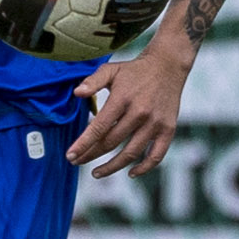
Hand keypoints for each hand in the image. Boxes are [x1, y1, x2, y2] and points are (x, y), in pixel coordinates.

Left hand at [65, 48, 189, 178]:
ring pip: (130, 153)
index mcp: (122, 99)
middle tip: (77, 162)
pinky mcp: (168, 129)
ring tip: (97, 173)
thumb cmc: (134, 70)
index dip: (83, 144)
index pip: (99, 128)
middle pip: (111, 143)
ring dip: (112, 167)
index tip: (71, 156)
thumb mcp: (111, 70)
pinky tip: (131, 173)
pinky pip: (156, 155)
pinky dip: (144, 168)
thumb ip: (92, 81)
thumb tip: (77, 93)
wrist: (167, 65)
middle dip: (91, 155)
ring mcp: (155, 123)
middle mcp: (139, 113)